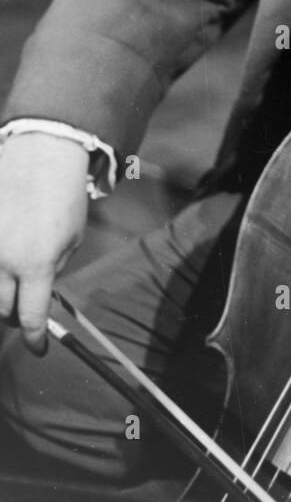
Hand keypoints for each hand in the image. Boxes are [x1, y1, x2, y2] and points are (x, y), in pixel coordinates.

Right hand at [0, 134, 88, 352]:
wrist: (40, 153)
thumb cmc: (64, 195)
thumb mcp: (72, 238)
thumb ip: (54, 268)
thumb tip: (39, 289)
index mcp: (36, 264)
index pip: (31, 317)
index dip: (35, 339)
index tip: (39, 348)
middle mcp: (3, 259)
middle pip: (1, 308)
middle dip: (15, 316)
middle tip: (24, 312)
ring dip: (1, 292)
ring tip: (13, 285)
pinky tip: (7, 261)